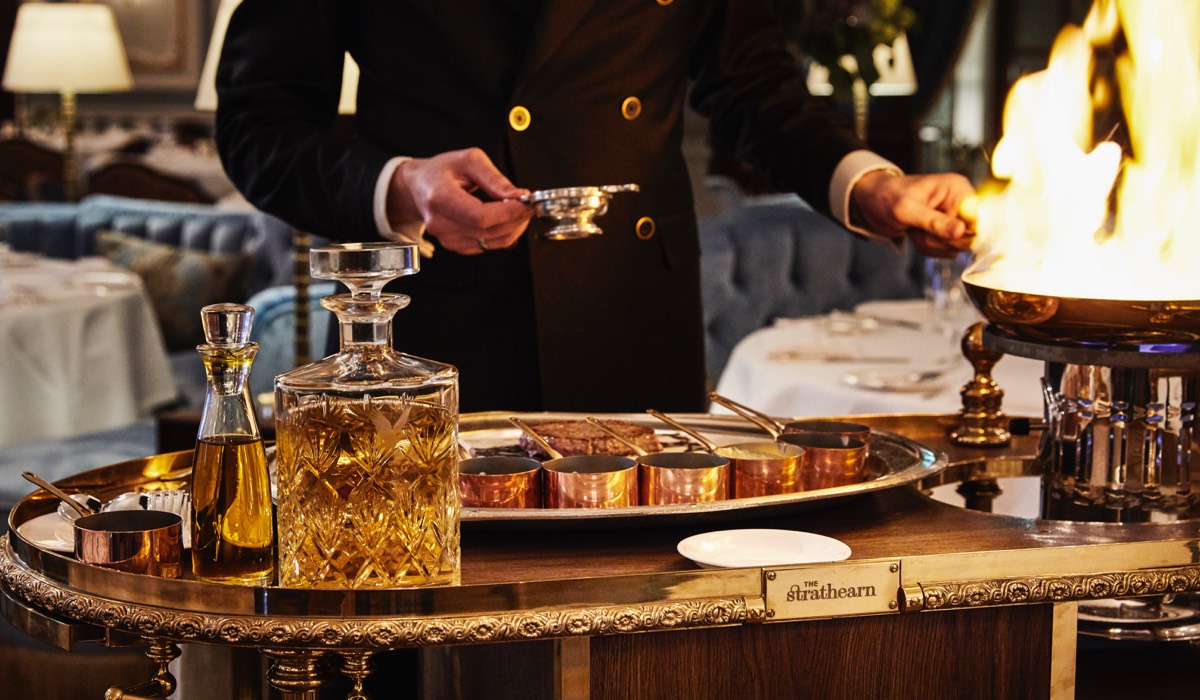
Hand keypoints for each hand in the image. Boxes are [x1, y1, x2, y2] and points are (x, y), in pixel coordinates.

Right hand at [387, 148, 533, 254]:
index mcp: (439, 198)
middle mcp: (439, 223)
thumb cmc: (441, 171)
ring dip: (513, 227)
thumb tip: (518, 196)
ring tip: (519, 209)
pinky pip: (487, 246)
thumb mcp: (469, 160)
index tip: (527, 201)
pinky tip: (504, 218)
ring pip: (492, 242)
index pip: (481, 216)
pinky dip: (502, 233)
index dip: (509, 212)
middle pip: (489, 231)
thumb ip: (494, 179)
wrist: (419, 186)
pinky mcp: (454, 246)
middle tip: (529, 203)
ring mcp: (446, 238)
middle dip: (516, 219)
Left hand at [850, 170, 974, 257]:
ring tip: (914, 230)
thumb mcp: (907, 210)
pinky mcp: (946, 230)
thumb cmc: (887, 198)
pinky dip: (929, 248)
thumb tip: (962, 232)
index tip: (942, 235)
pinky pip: (946, 250)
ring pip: (956, 246)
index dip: (961, 234)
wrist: (872, 202)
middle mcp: (961, 202)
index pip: (980, 219)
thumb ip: (934, 222)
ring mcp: (954, 217)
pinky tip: (917, 235)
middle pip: (968, 237)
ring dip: (931, 244)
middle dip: (939, 240)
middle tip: (918, 230)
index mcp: (958, 189)